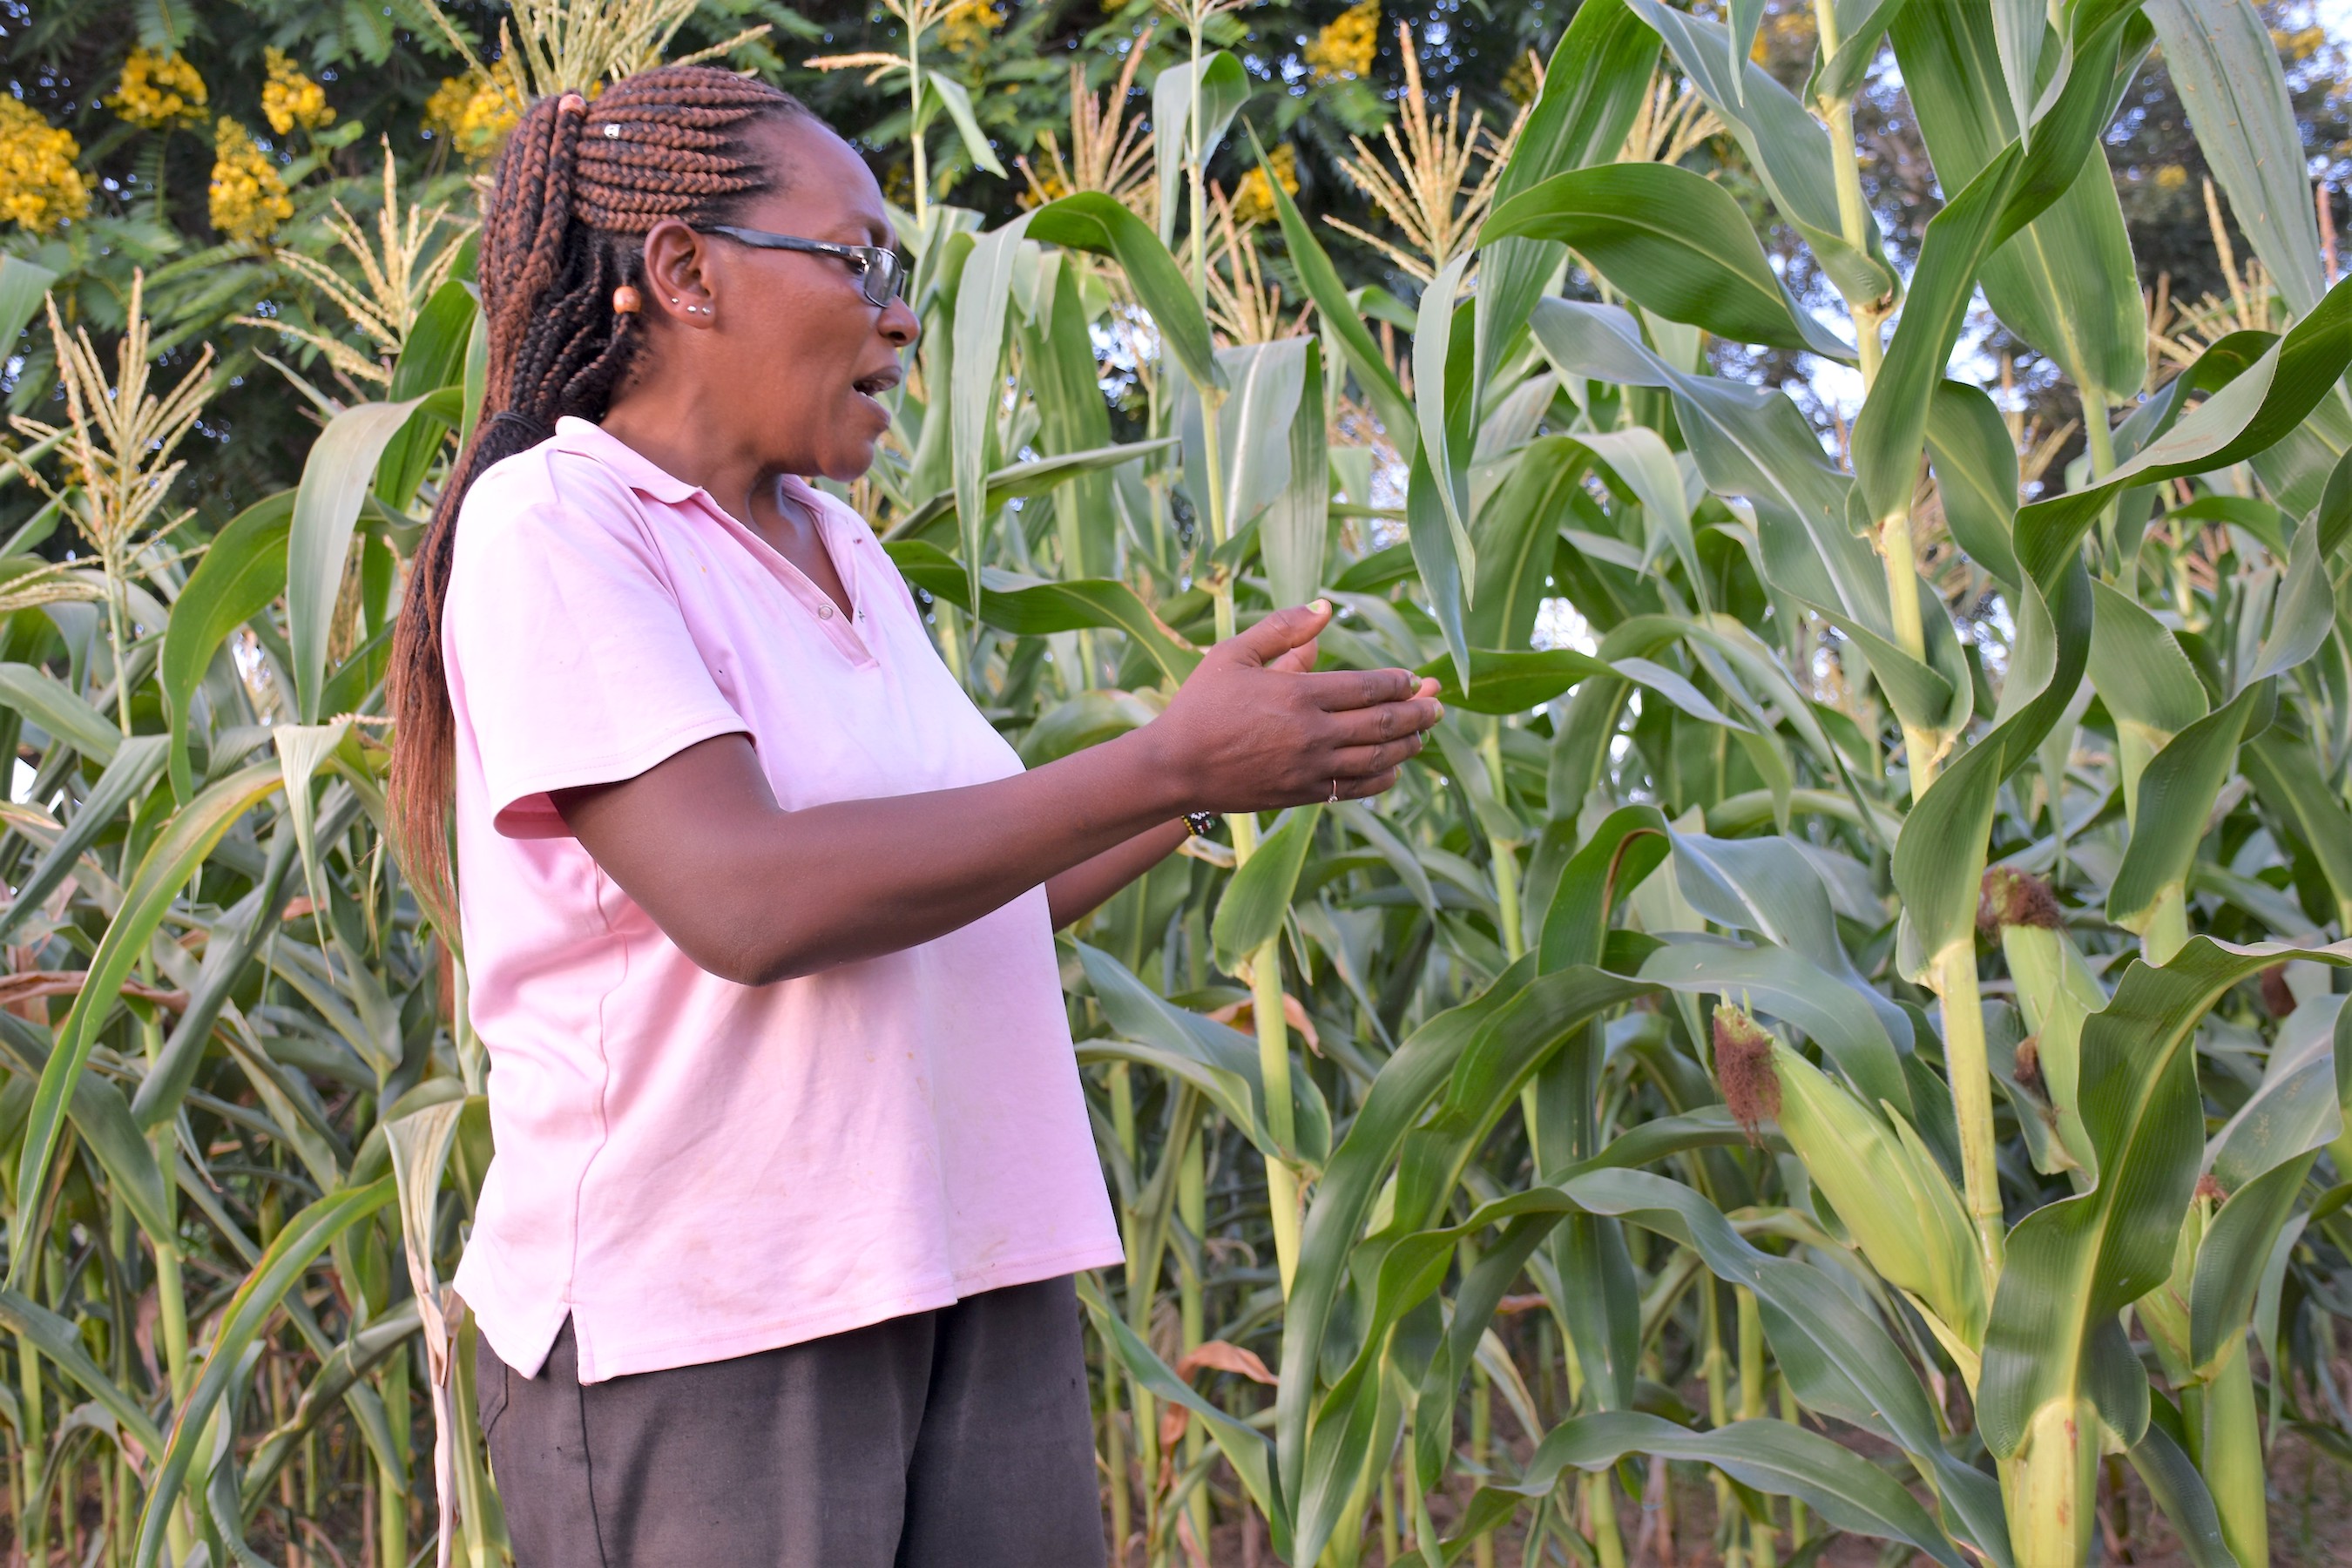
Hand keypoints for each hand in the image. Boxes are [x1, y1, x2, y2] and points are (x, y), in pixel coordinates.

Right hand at [1138, 600, 1443, 813]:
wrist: (1175, 768)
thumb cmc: (1201, 705)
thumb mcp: (1234, 654)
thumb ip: (1282, 628)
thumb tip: (1326, 608)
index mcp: (1300, 694)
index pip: (1371, 687)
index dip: (1401, 682)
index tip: (1414, 677)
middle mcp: (1314, 733)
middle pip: (1386, 722)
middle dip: (1420, 712)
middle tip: (1439, 705)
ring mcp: (1312, 768)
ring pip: (1379, 758)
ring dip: (1409, 745)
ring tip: (1424, 735)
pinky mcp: (1304, 795)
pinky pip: (1358, 789)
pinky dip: (1383, 778)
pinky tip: (1392, 768)